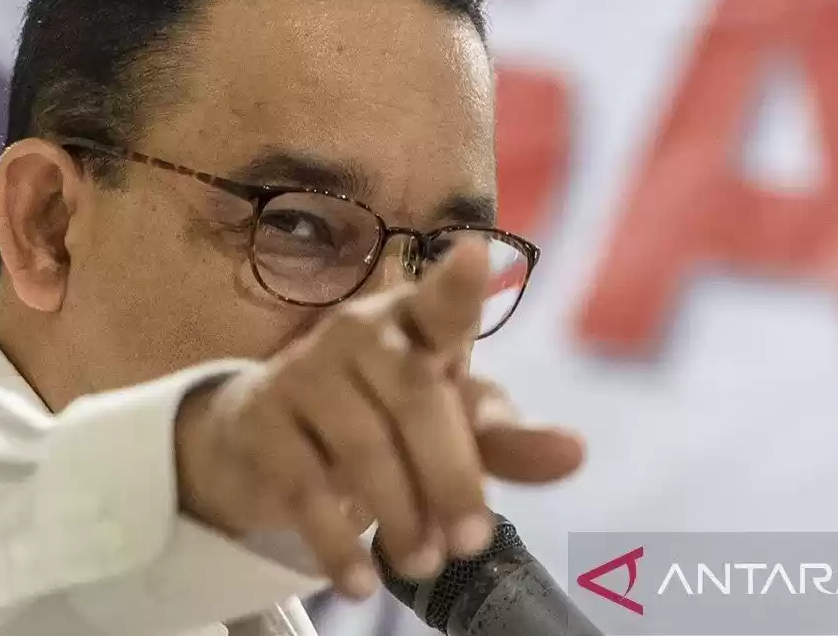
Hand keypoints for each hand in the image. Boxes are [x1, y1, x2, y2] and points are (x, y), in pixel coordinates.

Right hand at [174, 239, 584, 598]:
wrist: (268, 438)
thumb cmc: (382, 419)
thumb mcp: (450, 426)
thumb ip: (508, 441)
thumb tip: (576, 453)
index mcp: (415, 322)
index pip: (440, 303)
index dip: (455, 285)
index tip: (474, 256)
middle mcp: (358, 333)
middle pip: (415, 397)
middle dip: (451, 475)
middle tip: (472, 541)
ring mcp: (304, 371)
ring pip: (362, 446)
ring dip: (401, 514)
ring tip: (425, 563)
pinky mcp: (261, 420)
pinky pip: (305, 486)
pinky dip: (336, 542)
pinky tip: (360, 581)